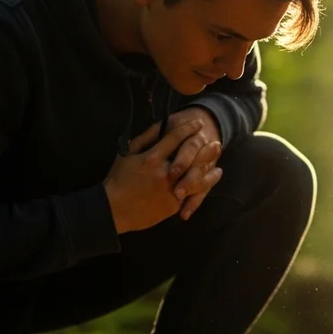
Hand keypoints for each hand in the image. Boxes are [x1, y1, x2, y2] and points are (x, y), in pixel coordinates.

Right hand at [103, 121, 219, 232]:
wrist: (114, 209)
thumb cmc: (118, 179)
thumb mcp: (126, 154)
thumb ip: (144, 139)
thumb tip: (160, 125)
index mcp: (152, 158)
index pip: (175, 138)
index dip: (189, 129)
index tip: (198, 124)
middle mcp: (164, 173)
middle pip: (191, 157)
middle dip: (205, 148)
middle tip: (216, 142)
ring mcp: (170, 190)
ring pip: (196, 178)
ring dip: (209, 170)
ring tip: (218, 165)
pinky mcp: (173, 205)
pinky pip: (191, 195)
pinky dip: (202, 187)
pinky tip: (210, 182)